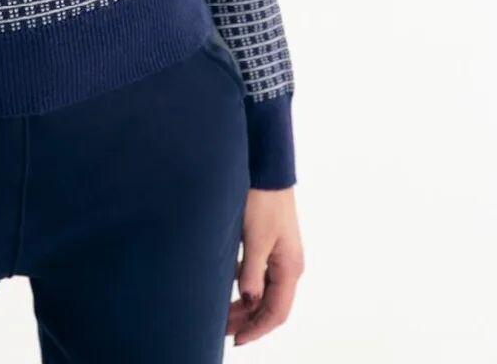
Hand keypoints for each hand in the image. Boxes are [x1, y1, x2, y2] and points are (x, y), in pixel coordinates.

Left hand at [229, 187, 304, 345]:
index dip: (257, 329)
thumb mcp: (255, 237)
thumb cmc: (263, 200)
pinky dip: (244, 286)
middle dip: (247, 321)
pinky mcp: (269, 245)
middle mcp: (288, 266)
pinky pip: (258, 275)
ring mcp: (279, 256)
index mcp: (289, 268)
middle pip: (269, 305)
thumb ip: (251, 271)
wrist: (267, 169)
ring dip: (244, 305)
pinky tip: (225, 286)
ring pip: (263, 291)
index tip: (237, 340)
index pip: (276, 312)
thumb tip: (248, 300)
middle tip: (223, 331)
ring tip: (221, 315)